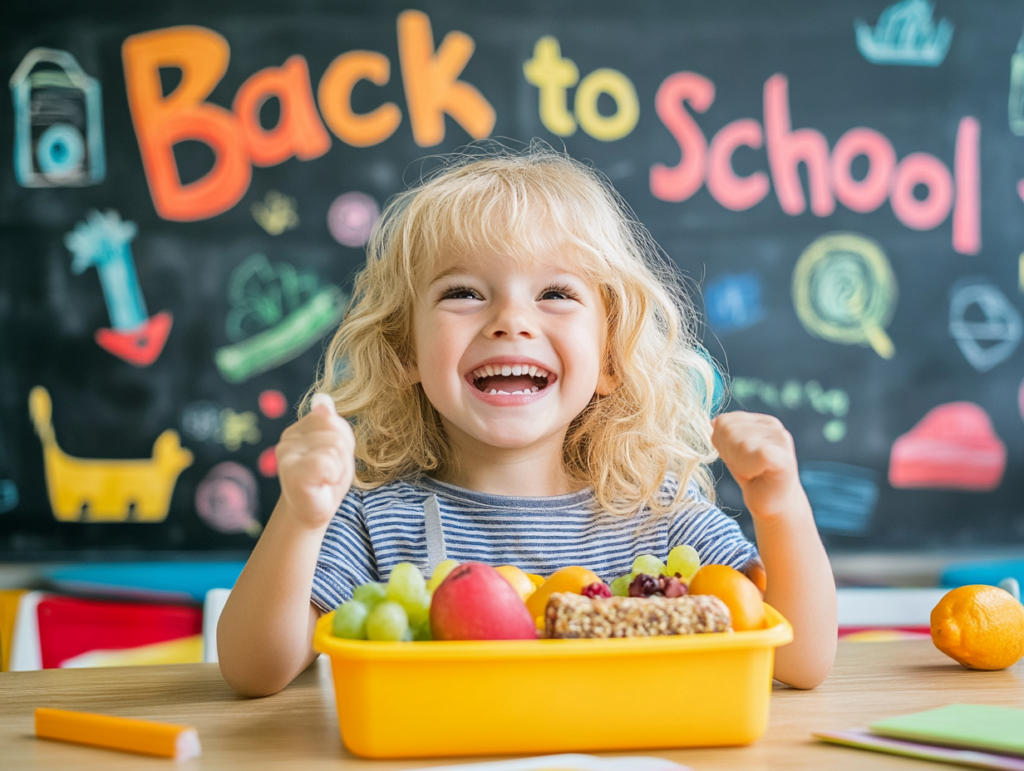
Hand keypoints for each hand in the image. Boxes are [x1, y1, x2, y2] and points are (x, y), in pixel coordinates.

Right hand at [275, 393, 354, 529]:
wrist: (310, 514)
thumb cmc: (326, 481)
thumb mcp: (337, 447)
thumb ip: (332, 423)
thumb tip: (323, 398)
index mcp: (299, 429)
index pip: (332, 418)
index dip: (343, 442)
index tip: (332, 461)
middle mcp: (287, 438)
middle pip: (335, 431)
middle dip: (343, 456)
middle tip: (330, 474)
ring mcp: (286, 454)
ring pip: (335, 446)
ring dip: (339, 468)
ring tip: (326, 480)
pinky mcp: (291, 473)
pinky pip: (327, 463)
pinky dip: (333, 476)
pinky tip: (322, 485)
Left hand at [711, 411, 807, 521]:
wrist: (774, 504)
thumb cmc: (753, 477)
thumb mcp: (733, 450)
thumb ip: (724, 433)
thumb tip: (713, 422)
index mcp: (760, 421)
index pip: (723, 420)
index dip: (720, 443)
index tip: (736, 458)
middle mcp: (773, 426)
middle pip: (728, 430)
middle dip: (728, 453)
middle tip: (744, 467)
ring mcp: (781, 441)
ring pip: (740, 443)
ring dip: (738, 463)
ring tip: (751, 471)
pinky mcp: (784, 459)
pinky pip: (755, 455)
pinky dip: (748, 468)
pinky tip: (756, 475)